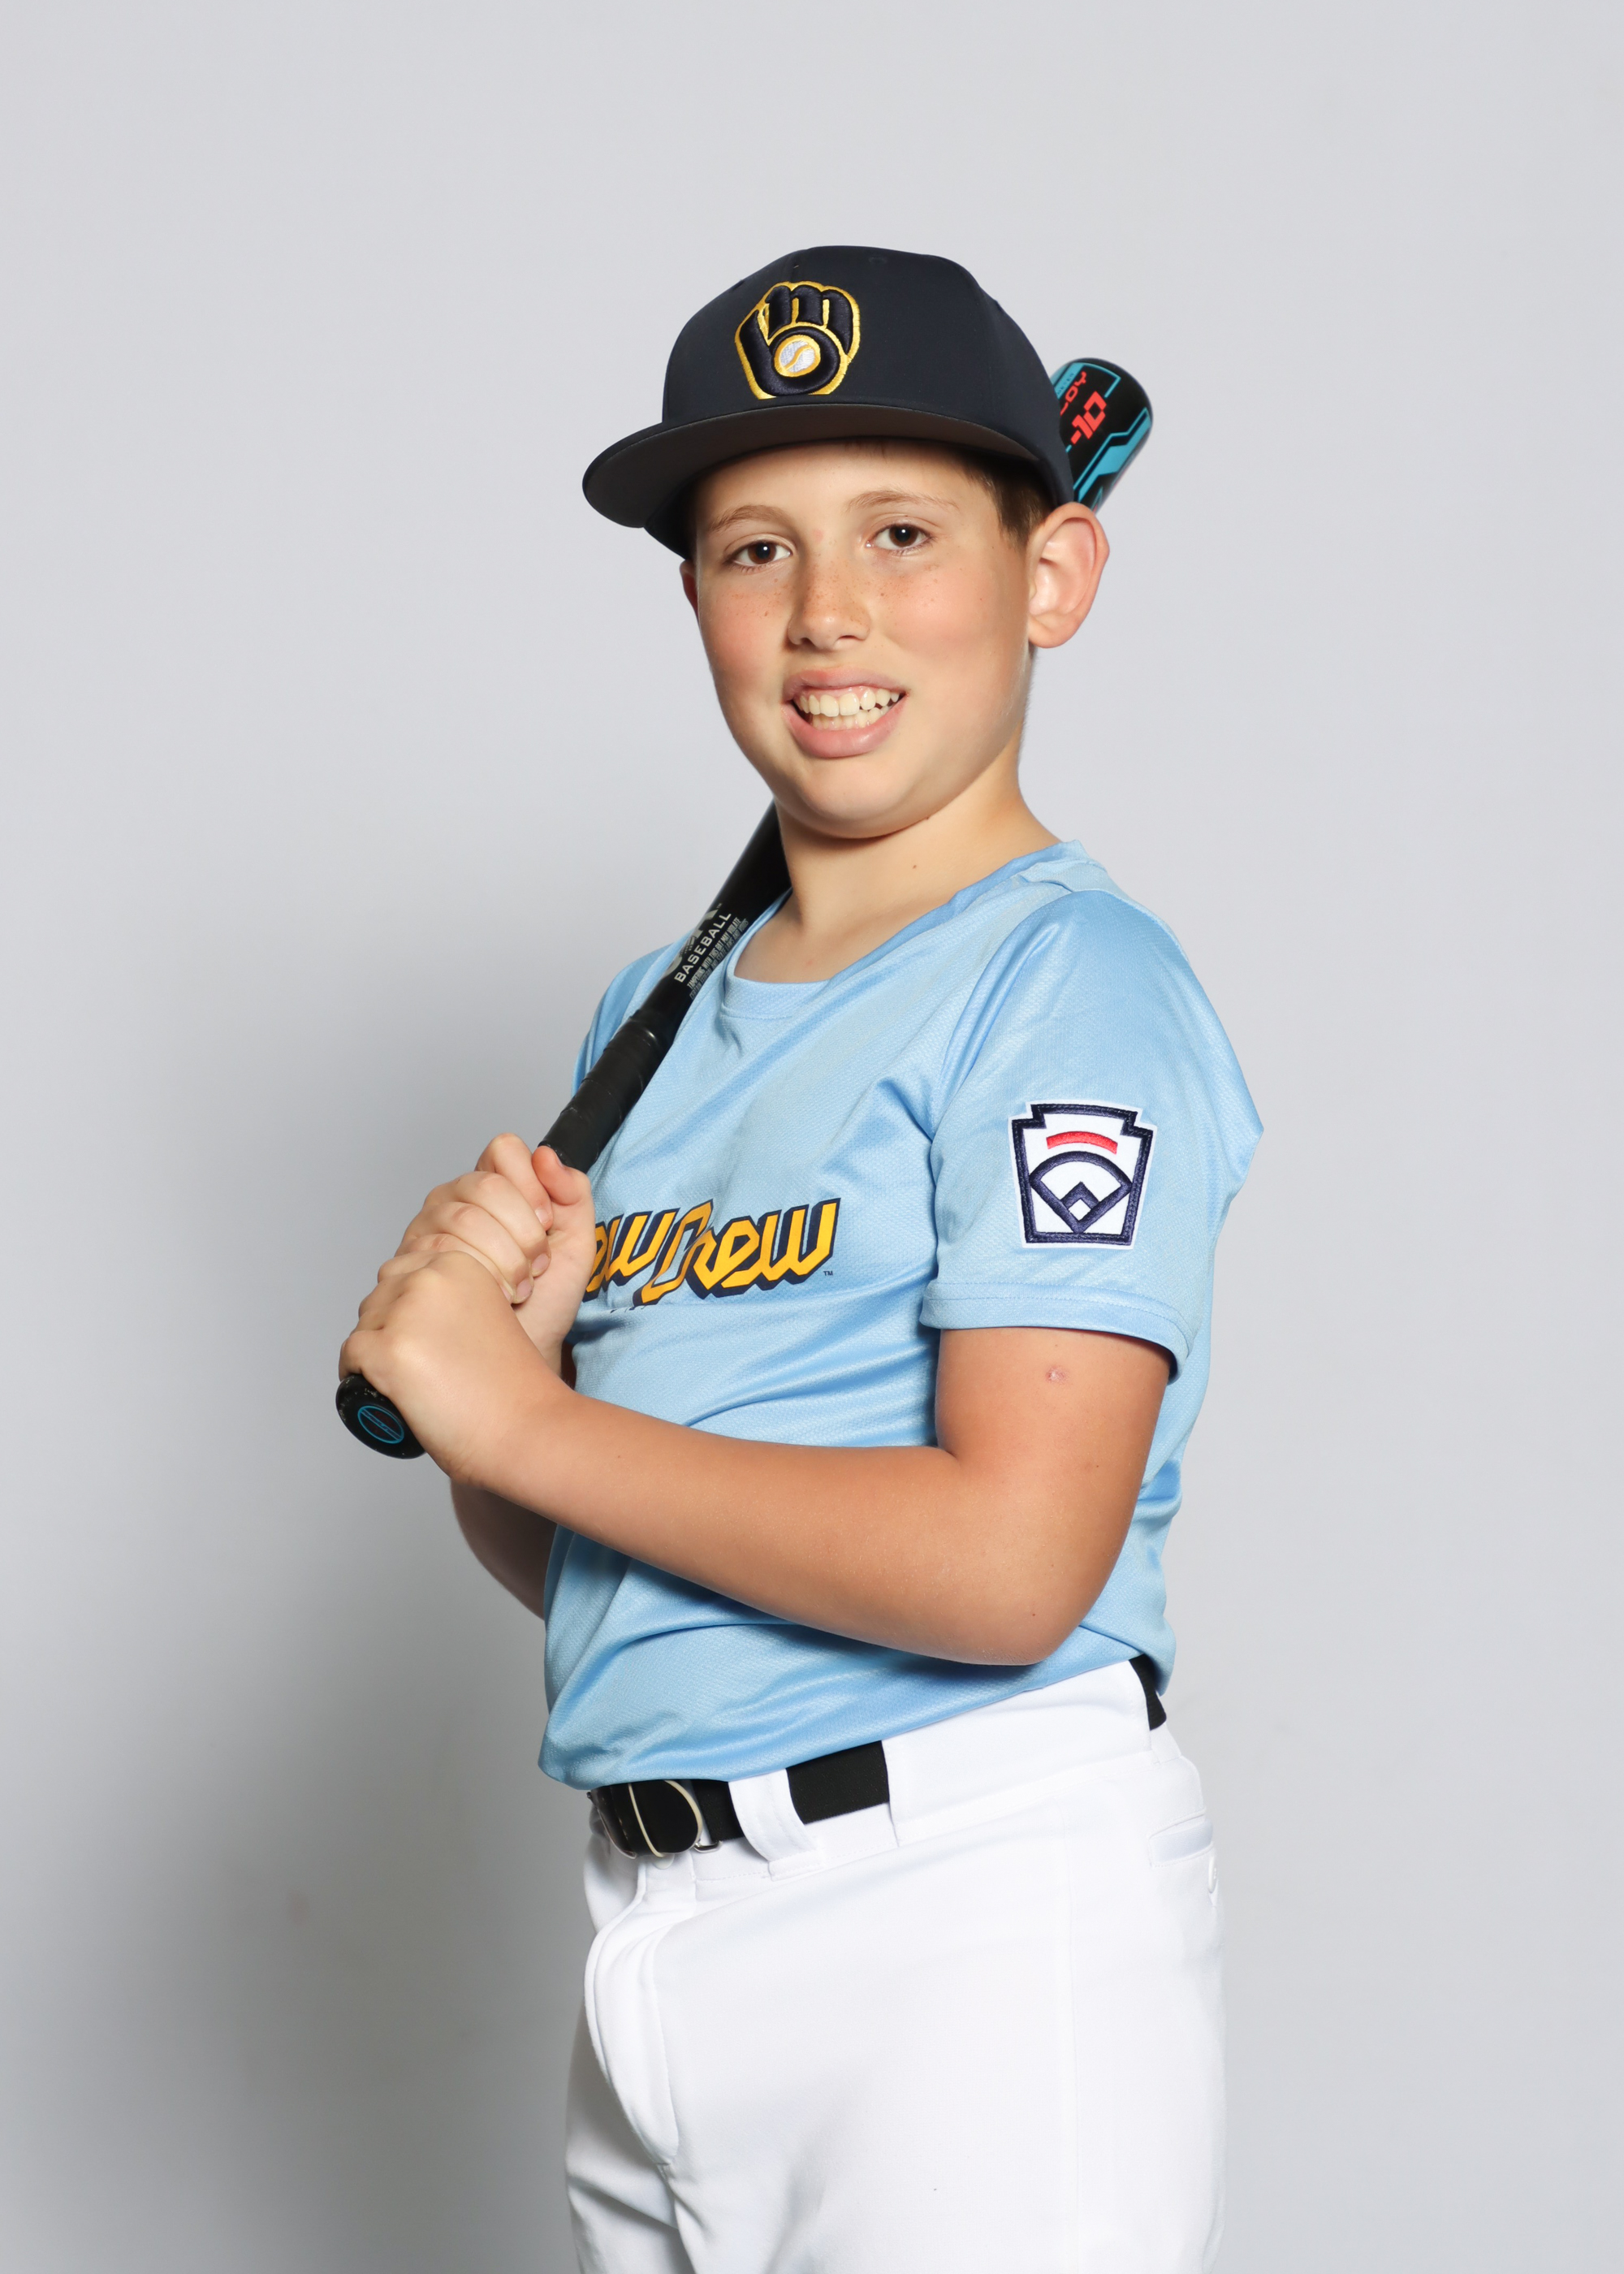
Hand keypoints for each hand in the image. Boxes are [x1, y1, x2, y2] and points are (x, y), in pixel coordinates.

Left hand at [340, 1247, 559, 1481]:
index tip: (424, 1340)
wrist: (527, 1428)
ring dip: (376, 1353)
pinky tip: (382, 1391)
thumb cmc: (513, 1387)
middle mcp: (430, 1278)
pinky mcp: (387, 1351)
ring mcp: (406, 1314)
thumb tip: (407, 1314)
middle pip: (380, 1297)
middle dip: (389, 1329)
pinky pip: (351, 1356)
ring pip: (364, 1327)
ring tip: (408, 1383)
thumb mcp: (487, 1316)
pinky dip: (358, 1376)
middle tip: (417, 1367)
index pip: (405, 1273)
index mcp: (459, 1264)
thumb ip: (452, 1303)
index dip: (408, 1309)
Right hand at [393, 1136, 595, 1370]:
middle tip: (536, 1265)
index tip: (546, 1224)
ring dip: (504, 1259)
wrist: (525, 1348)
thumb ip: (572, 1193)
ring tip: (519, 1288)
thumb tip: (545, 1156)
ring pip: (463, 1219)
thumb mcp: (576, 1241)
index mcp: (493, 1184)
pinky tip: (493, 1298)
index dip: (531, 1185)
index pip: (504, 1150)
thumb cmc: (547, 1298)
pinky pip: (441, 1252)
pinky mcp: (410, 1260)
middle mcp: (455, 1197)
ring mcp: (427, 1226)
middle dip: (522, 1231)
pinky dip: (480, 1278)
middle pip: (485, 1185)